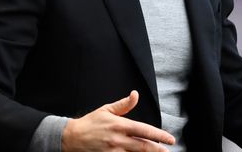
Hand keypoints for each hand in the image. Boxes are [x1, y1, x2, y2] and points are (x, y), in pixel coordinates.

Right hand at [61, 90, 175, 151]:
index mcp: (120, 125)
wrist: (71, 138)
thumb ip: (123, 104)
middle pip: (143, 146)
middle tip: (168, 151)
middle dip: (158, 150)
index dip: (159, 135)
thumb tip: (135, 94)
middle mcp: (118, 139)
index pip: (144, 130)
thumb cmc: (90, 123)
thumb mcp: (106, 110)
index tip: (170, 139)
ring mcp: (112, 151)